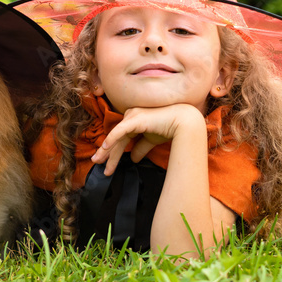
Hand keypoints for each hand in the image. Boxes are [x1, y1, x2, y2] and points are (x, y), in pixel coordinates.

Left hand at [90, 103, 206, 176]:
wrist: (184, 122)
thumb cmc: (169, 128)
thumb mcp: (151, 140)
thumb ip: (141, 148)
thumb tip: (134, 159)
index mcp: (133, 121)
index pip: (121, 139)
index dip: (113, 152)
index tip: (107, 165)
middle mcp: (130, 116)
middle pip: (116, 139)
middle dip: (107, 153)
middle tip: (97, 163)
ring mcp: (132, 116)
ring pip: (116, 136)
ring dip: (107, 151)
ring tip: (99, 162)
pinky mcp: (135, 119)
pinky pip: (120, 131)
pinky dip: (111, 139)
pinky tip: (104, 148)